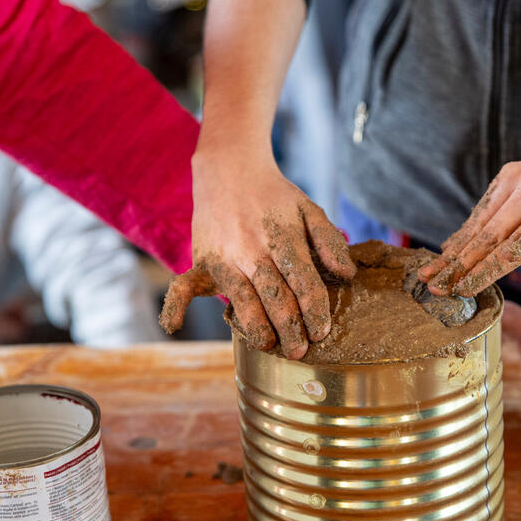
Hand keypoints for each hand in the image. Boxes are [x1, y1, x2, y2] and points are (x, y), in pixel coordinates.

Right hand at [159, 148, 354, 358]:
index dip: (314, 308)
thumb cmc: (275, 197)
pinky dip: (174, 305)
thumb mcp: (308, 210)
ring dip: (254, 326)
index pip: (302, 279)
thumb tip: (348, 275)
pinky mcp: (202, 260)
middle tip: (300, 352)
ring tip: (268, 345)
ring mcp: (223, 257)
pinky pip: (184, 284)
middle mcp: (252, 249)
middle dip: (288, 326)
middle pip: (274, 295)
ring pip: (240, 298)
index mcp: (282, 237)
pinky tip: (172, 326)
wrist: (229, 168)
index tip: (322, 331)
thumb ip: (329, 241)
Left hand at [418, 136, 520, 295]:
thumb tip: (458, 243)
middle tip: (431, 285)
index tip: (428, 274)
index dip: (452, 251)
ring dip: (480, 266)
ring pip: (512, 237)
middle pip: (488, 231)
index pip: (478, 222)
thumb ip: (505, 212)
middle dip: (456, 262)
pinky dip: (517, 257)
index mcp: (516, 177)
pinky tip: (498, 272)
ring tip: (457, 288)